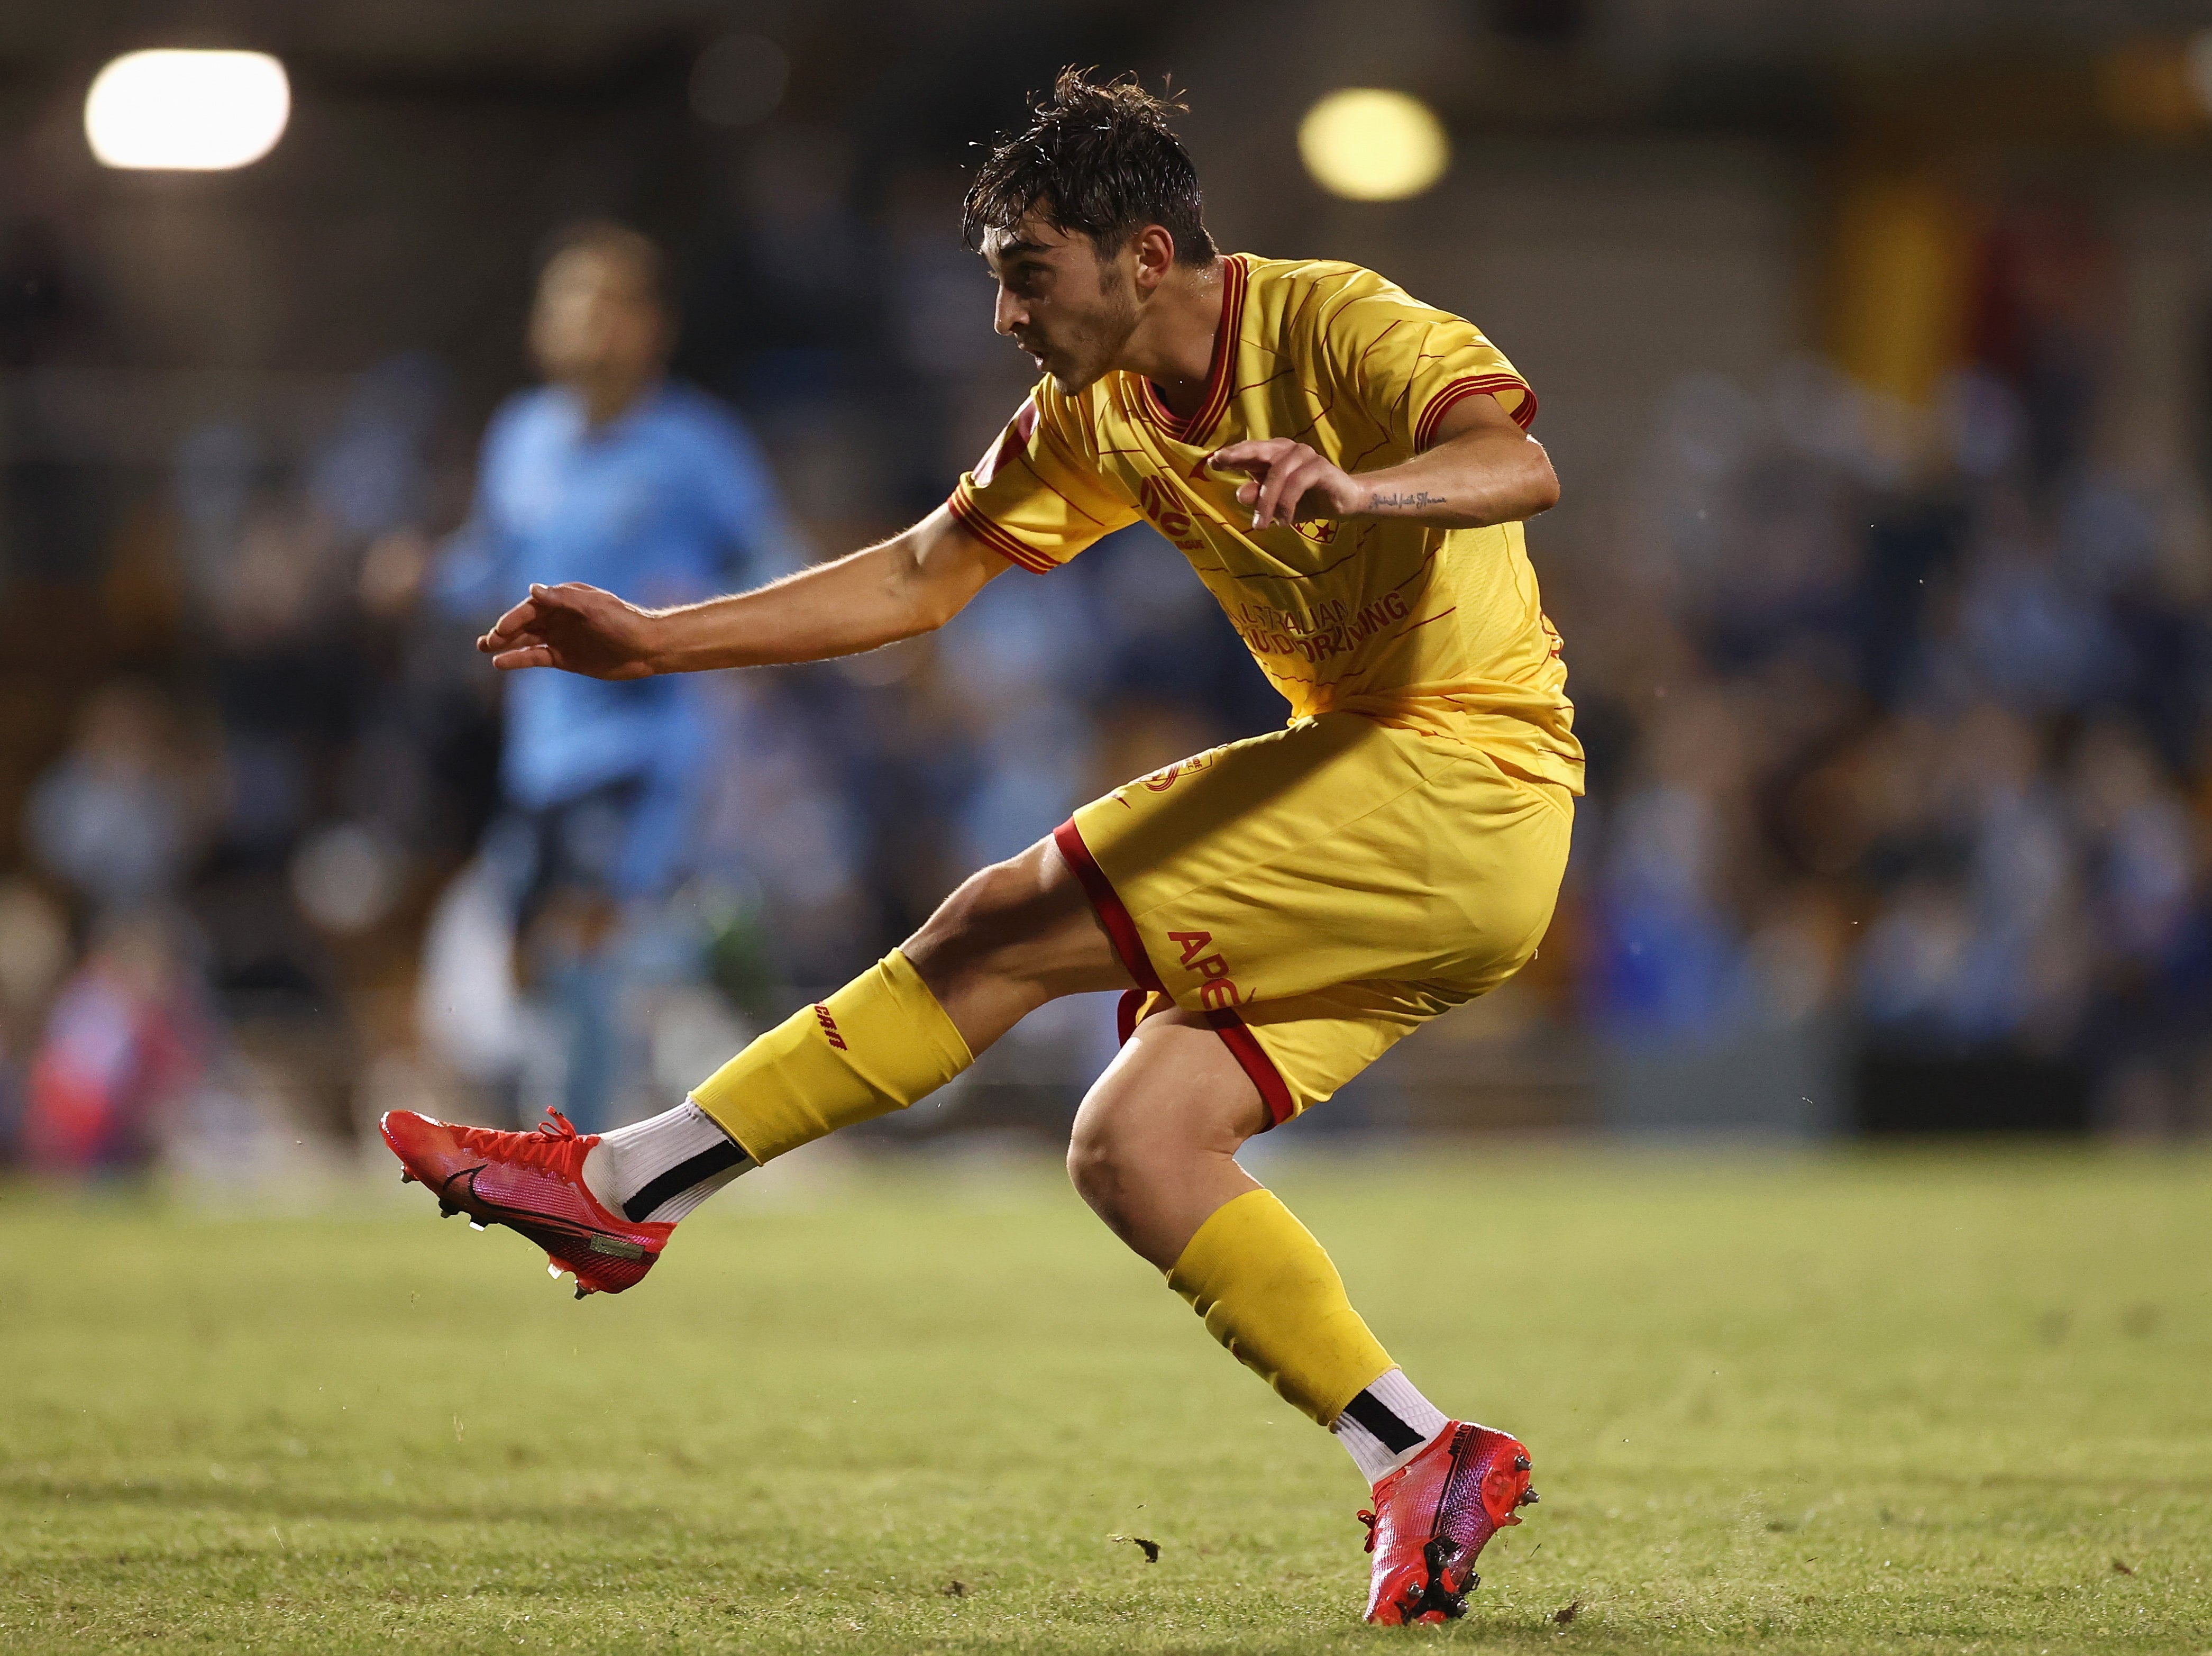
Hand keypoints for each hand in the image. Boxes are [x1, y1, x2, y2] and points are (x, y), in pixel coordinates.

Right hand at [477, 583, 660, 678]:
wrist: (647, 647)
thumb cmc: (624, 621)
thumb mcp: (595, 607)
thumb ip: (564, 599)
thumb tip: (533, 589)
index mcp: (565, 601)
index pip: (532, 608)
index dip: (514, 618)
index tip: (500, 629)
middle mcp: (560, 618)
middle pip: (525, 623)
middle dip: (503, 631)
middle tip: (484, 642)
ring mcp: (562, 638)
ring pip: (527, 640)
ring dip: (506, 644)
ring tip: (484, 649)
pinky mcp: (566, 657)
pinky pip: (537, 657)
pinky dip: (520, 659)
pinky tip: (502, 663)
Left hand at [1207, 439, 1358, 528]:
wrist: (1343, 502)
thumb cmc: (1305, 500)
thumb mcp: (1276, 504)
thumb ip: (1258, 497)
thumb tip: (1239, 492)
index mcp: (1274, 454)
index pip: (1249, 451)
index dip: (1230, 454)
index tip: (1212, 462)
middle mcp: (1288, 449)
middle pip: (1259, 449)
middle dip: (1237, 455)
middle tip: (1219, 463)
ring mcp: (1305, 455)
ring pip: (1277, 474)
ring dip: (1267, 501)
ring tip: (1262, 525)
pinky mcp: (1320, 467)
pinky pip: (1297, 483)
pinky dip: (1287, 504)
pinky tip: (1284, 521)